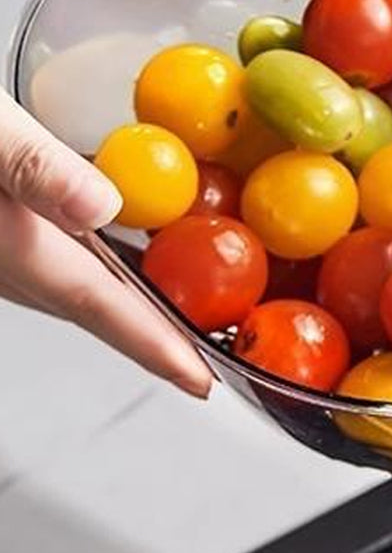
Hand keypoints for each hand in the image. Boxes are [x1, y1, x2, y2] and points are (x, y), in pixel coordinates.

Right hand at [0, 89, 211, 397]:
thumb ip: (33, 167)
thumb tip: (98, 205)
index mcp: (21, 251)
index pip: (108, 312)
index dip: (160, 350)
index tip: (203, 385)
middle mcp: (13, 266)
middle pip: (104, 315)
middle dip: (159, 342)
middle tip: (211, 361)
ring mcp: (5, 259)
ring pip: (83, 294)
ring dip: (133, 311)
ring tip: (188, 322)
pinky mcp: (4, 238)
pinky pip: (64, 268)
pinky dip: (106, 272)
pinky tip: (128, 256)